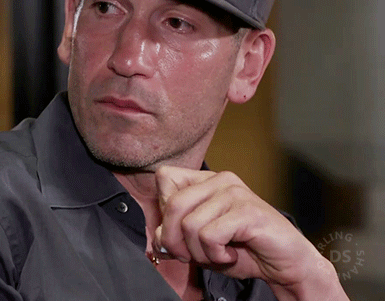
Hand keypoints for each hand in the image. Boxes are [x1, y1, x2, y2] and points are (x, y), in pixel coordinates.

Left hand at [153, 166, 348, 300]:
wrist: (285, 265)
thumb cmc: (244, 250)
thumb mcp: (200, 243)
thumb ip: (177, 236)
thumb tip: (157, 239)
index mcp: (206, 180)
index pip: (164, 178)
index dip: (164, 212)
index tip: (180, 234)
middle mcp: (220, 179)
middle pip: (173, 204)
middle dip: (175, 240)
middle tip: (192, 255)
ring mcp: (235, 193)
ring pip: (190, 224)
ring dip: (199, 252)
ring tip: (218, 254)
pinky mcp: (247, 211)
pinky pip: (209, 236)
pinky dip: (215, 254)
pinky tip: (231, 254)